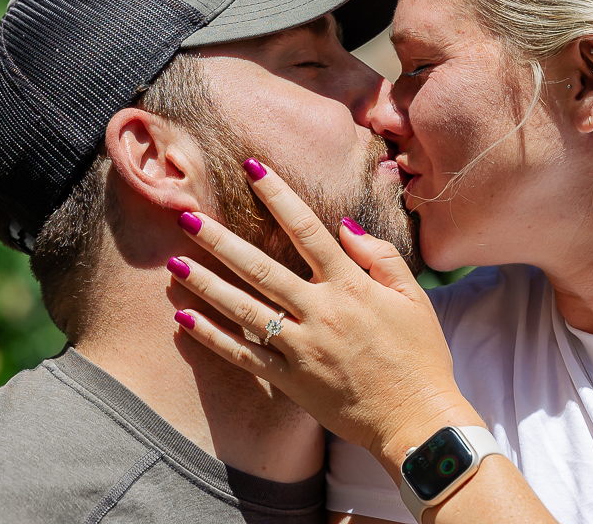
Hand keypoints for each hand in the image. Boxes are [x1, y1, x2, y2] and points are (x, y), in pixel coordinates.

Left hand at [167, 161, 480, 476]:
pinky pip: (245, 356)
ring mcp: (302, 349)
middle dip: (220, 240)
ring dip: (206, 285)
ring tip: (172, 262)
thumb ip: (379, 256)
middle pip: (260, 268)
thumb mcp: (412, 297)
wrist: (419, 424)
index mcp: (349, 286)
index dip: (278, 196)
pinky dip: (212, 338)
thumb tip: (343, 225)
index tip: (252, 168)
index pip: (306, 229)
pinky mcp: (292, 382)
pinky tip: (184, 320)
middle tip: (186, 216)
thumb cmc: (420, 356)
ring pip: (244, 310)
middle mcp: (320, 312)